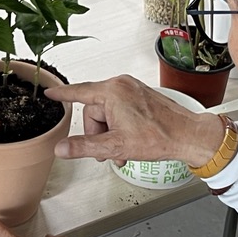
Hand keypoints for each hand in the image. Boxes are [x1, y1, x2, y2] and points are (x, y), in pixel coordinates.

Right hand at [44, 75, 224, 166]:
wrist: (187, 136)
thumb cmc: (159, 137)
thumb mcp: (115, 146)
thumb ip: (84, 146)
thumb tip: (62, 148)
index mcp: (112, 92)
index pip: (79, 92)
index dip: (62, 95)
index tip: (50, 92)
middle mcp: (122, 85)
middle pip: (94, 109)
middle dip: (98, 132)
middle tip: (107, 151)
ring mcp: (132, 89)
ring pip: (107, 111)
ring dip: (109, 132)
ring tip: (121, 149)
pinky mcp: (141, 95)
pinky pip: (120, 109)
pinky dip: (119, 126)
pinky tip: (128, 141)